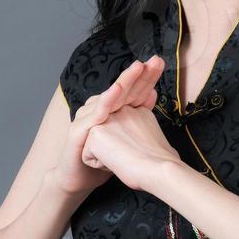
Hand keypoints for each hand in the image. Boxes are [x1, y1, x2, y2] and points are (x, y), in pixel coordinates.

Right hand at [50, 56, 164, 196]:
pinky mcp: (78, 130)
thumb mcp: (125, 136)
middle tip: (154, 60)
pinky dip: (106, 101)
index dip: (146, 77)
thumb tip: (152, 93)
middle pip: (122, 88)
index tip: (160, 63)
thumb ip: (136, 115)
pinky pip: (94, 115)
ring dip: (124, 82)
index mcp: (111, 108)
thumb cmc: (104, 159)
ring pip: (109, 97)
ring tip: (138, 68)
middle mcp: (98, 108)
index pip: (131, 90)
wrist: (80, 178)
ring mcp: (87, 116)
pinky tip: (116, 91)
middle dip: (139, 74)